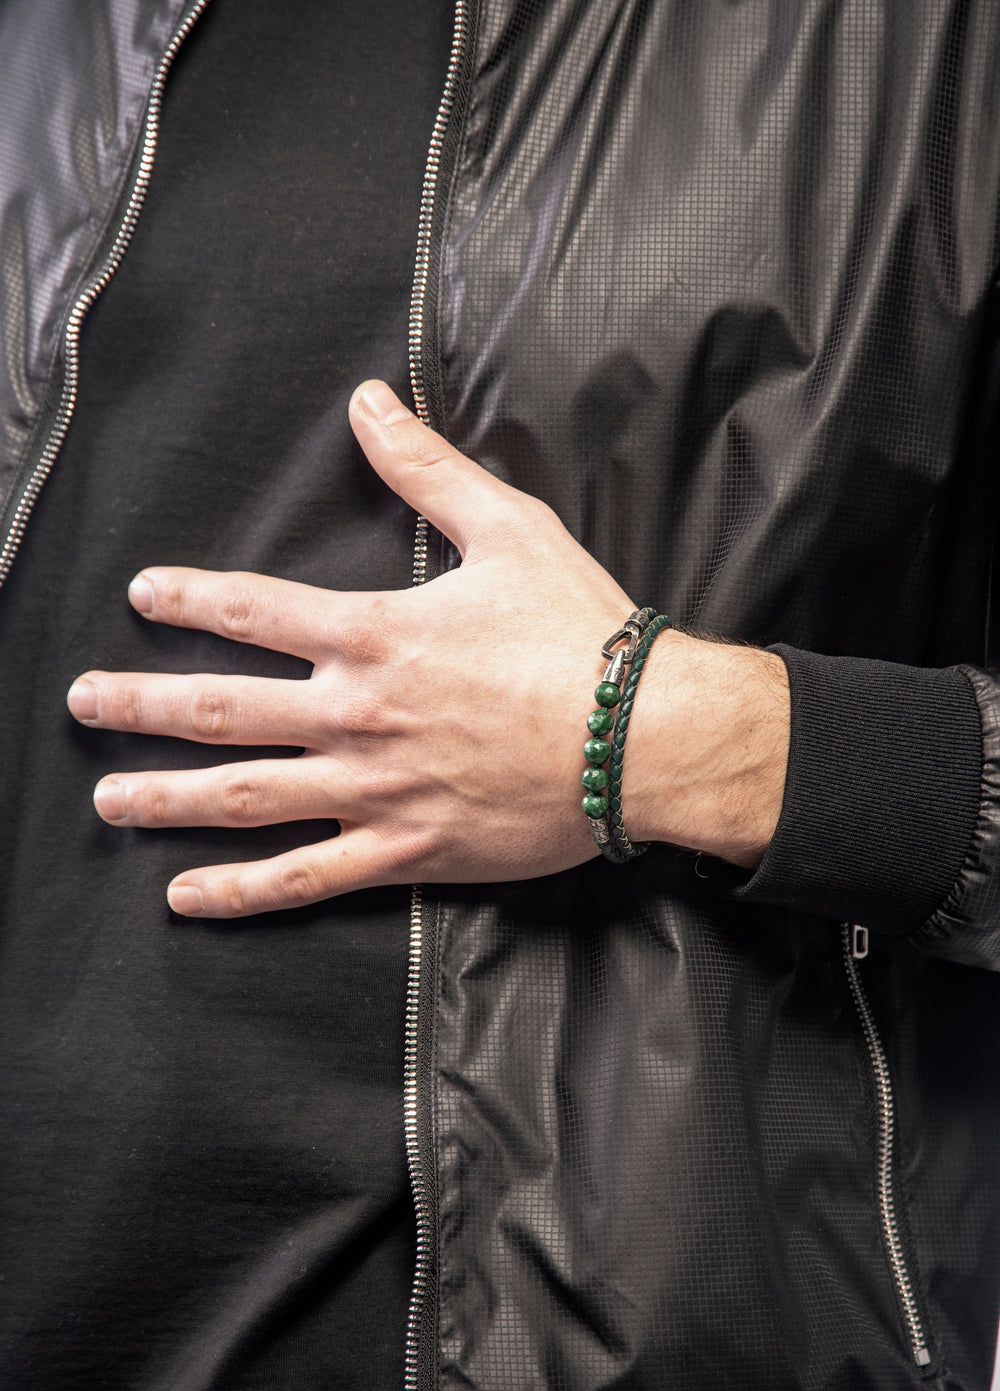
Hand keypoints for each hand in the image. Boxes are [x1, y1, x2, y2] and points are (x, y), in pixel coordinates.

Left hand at [67, 381, 788, 917]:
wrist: (646, 735)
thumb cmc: (584, 633)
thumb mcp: (508, 529)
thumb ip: (428, 469)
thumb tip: (369, 402)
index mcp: (374, 635)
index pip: (254, 611)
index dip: (190, 597)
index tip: (143, 595)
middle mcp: (356, 715)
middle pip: (221, 710)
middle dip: (141, 703)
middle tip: (83, 701)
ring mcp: (374, 790)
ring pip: (245, 798)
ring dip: (167, 797)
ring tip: (108, 797)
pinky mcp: (406, 851)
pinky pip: (306, 877)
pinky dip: (242, 892)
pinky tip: (186, 896)